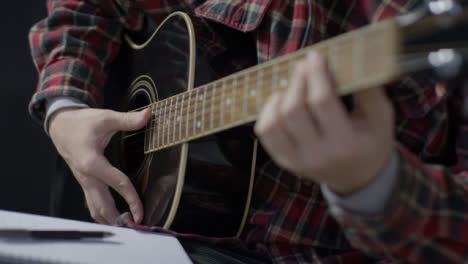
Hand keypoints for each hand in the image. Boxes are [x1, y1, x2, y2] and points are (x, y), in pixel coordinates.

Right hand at [49, 107, 150, 223]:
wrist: (61, 126)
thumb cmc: (83, 123)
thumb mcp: (106, 118)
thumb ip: (128, 120)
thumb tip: (148, 115)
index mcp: (92, 162)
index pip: (116, 184)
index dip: (131, 199)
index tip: (141, 212)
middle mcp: (86, 176)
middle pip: (102, 205)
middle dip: (118, 219)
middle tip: (135, 227)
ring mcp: (84, 181)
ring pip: (95, 208)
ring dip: (109, 219)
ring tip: (127, 228)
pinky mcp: (85, 182)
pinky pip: (92, 203)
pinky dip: (103, 213)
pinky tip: (114, 219)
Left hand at [254, 51, 394, 194]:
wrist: (358, 177)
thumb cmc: (370, 141)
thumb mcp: (381, 117)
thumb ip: (369, 90)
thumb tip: (353, 59)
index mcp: (345, 145)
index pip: (322, 103)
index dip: (316, 75)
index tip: (316, 56)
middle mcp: (317, 157)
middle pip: (294, 111)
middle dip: (297, 81)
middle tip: (303, 64)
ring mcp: (296, 162)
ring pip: (273, 123)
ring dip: (280, 96)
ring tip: (293, 85)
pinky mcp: (284, 161)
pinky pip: (265, 133)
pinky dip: (268, 112)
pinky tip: (282, 101)